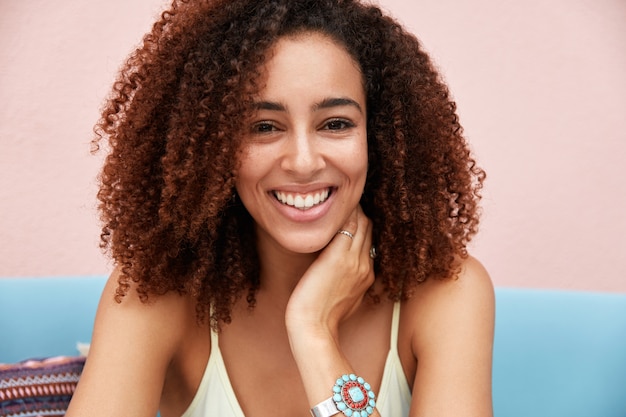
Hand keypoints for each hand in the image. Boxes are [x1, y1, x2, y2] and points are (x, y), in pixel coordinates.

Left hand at [285, 205, 374, 338]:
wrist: (314, 327)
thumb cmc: (322, 318)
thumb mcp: (344, 300)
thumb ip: (349, 283)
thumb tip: (343, 276)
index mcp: (367, 275)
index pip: (369, 240)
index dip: (360, 225)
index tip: (348, 214)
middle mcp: (365, 265)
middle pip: (368, 227)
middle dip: (357, 211)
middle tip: (342, 199)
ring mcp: (354, 261)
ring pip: (360, 223)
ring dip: (350, 208)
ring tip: (337, 197)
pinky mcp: (339, 258)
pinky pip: (346, 226)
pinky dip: (342, 214)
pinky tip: (332, 205)